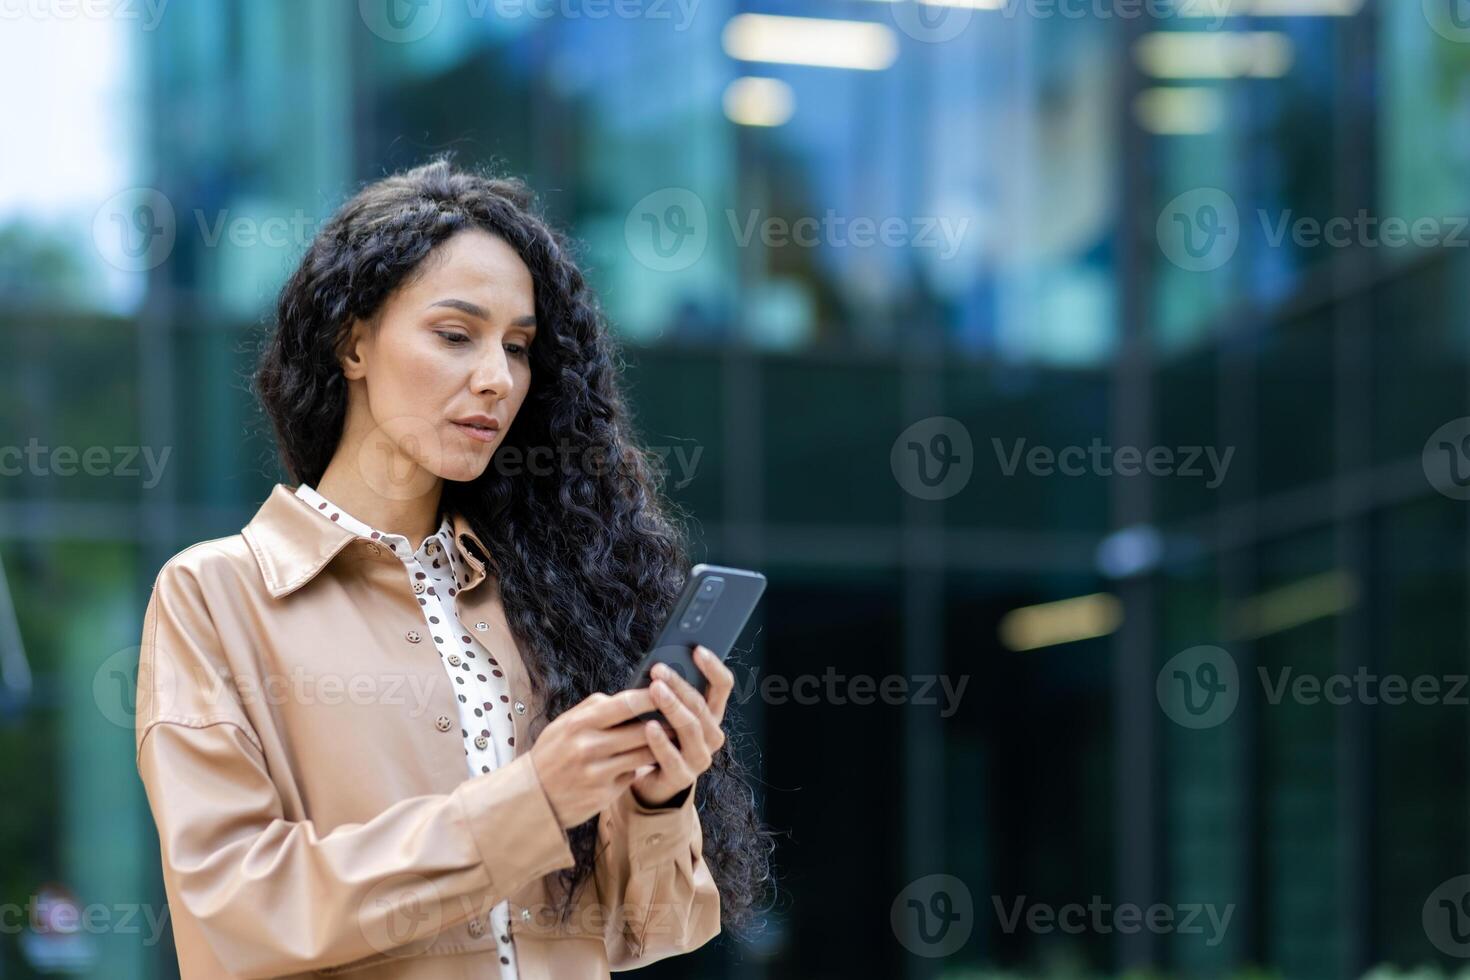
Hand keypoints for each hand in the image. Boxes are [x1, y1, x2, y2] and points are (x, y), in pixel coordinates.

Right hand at [528, 688, 659, 828]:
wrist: (532, 798)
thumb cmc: (552, 754)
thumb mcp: (565, 724)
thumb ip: (595, 708)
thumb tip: (630, 695)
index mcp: (580, 723)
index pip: (625, 704)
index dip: (651, 696)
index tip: (668, 689)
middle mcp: (589, 747)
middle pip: (642, 731)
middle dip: (665, 724)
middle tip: (681, 717)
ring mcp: (597, 773)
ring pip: (643, 755)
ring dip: (660, 747)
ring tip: (672, 738)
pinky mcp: (604, 795)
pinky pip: (633, 776)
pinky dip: (640, 768)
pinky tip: (644, 762)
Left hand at [629, 645, 733, 807]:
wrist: (652, 781)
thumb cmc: (659, 736)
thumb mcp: (666, 711)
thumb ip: (668, 691)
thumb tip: (657, 664)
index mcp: (712, 714)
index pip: (723, 686)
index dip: (713, 666)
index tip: (697, 649)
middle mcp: (712, 735)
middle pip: (701, 705)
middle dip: (680, 684)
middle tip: (659, 669)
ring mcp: (700, 758)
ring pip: (691, 728)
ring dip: (672, 707)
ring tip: (655, 690)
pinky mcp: (682, 777)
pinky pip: (673, 757)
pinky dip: (661, 741)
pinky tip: (649, 726)